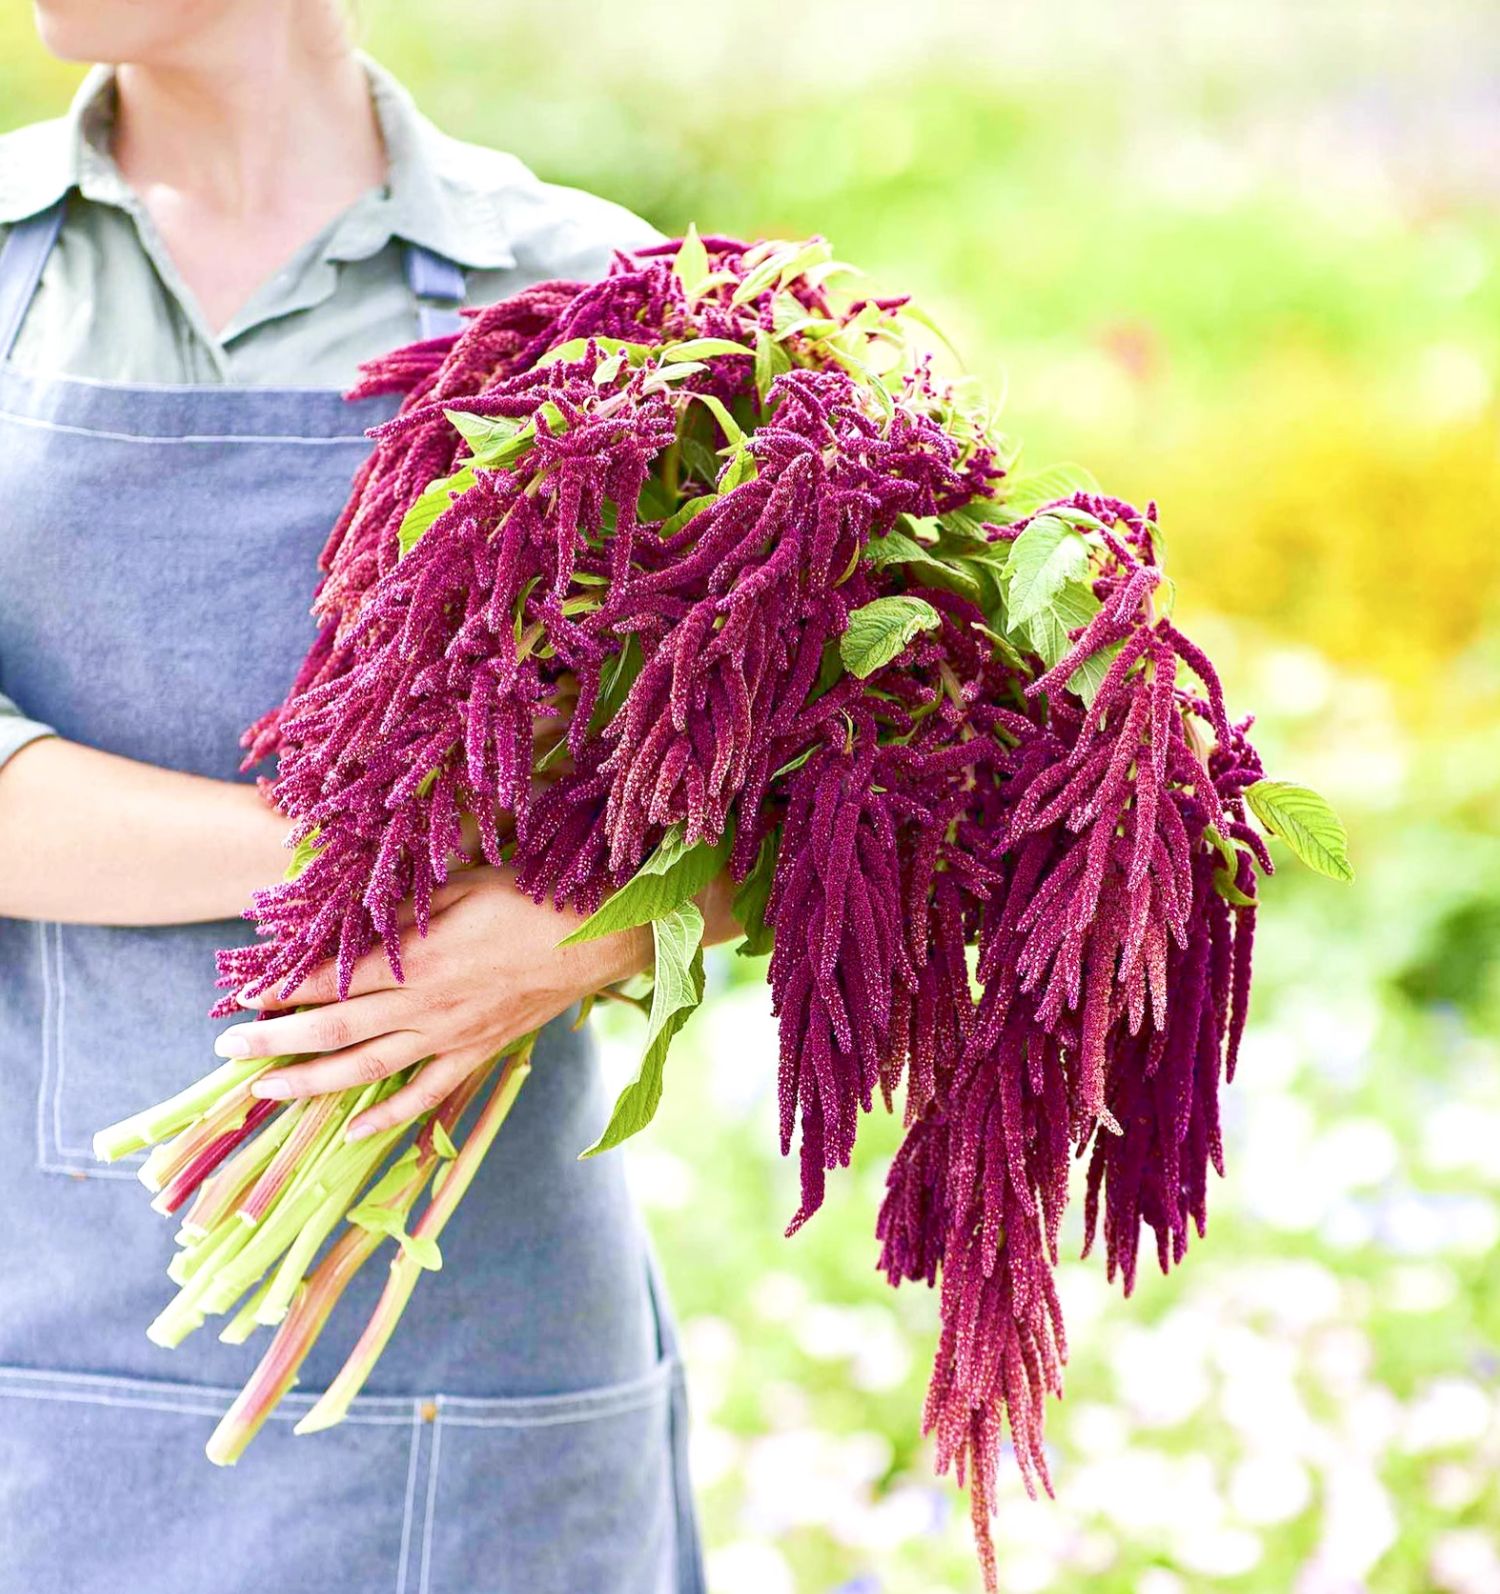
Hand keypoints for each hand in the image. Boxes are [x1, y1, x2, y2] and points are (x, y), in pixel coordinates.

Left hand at [213, 863, 737, 1138]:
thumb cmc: (533, 896)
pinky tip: (352, 1128)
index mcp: (418, 958)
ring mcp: (452, 1036)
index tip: (238, 991)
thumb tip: (348, 916)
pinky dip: (386, 1116)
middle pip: (332, 1031)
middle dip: (273, 1043)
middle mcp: (426, 1005)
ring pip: (367, 1069)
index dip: (279, 985)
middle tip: (226, 1055)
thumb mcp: (462, 884)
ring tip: (265, 1093)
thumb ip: (404, 909)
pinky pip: (425, 1094)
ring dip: (310, 1084)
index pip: (329, 977)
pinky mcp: (479, 1053)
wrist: (601, 937)